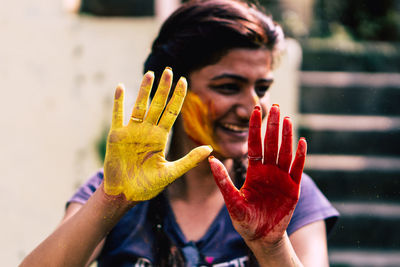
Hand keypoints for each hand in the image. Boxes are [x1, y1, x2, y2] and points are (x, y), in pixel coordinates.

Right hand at [104, 68, 211, 200]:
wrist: (125, 195)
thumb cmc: (147, 185)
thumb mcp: (171, 173)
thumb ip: (189, 161)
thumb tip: (210, 149)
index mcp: (160, 137)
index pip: (171, 112)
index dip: (177, 97)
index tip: (184, 81)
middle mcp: (147, 131)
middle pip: (157, 105)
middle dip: (163, 89)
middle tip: (169, 71)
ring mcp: (131, 132)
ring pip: (139, 106)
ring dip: (144, 91)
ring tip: (150, 74)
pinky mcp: (116, 136)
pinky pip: (118, 115)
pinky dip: (119, 102)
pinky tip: (121, 87)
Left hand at [209, 105, 306, 244]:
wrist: (261, 237)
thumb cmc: (244, 220)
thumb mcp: (231, 200)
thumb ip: (222, 180)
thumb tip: (210, 160)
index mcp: (254, 171)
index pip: (254, 144)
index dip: (254, 128)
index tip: (254, 110)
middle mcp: (268, 171)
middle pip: (271, 144)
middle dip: (272, 125)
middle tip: (274, 106)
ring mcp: (282, 178)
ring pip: (285, 152)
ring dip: (286, 136)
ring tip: (286, 119)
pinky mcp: (293, 188)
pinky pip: (297, 169)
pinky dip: (300, 156)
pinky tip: (301, 142)